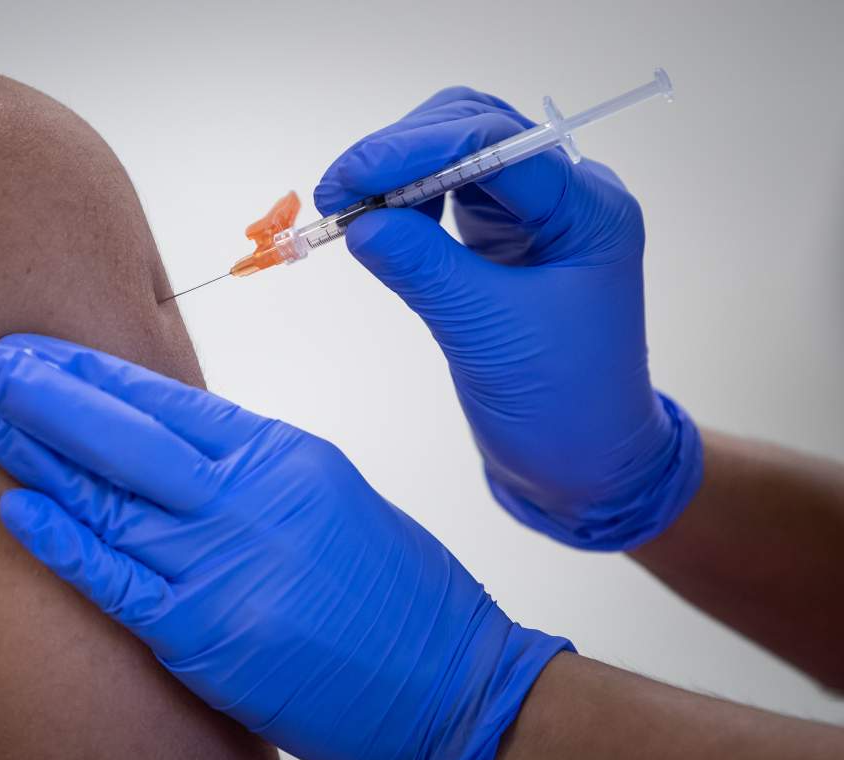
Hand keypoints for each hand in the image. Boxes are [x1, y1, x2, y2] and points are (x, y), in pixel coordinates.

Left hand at [0, 335, 569, 759]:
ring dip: (36, 454)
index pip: (167, 400)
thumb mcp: (329, 494)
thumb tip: (173, 446)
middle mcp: (248, 500)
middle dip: (47, 394)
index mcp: (281, 457)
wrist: (452, 686)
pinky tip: (16, 508)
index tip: (40, 349)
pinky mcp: (206, 638)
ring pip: (109, 498)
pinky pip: (118, 582)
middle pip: (125, 435)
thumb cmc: (402, 594)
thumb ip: (250, 468)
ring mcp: (225, 567)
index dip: (93, 372)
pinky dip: (63, 543)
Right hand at [314, 87, 701, 549]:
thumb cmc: (560, 407)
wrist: (585, 465)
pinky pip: (450, 196)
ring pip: (459, 154)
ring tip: (350, 209)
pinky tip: (380, 224)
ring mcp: (536, 217)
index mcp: (587, 211)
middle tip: (336, 193)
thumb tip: (359, 222)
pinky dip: (407, 201)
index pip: (494, 144)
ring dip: (400, 170)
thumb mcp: (486, 336)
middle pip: (474, 129)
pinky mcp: (506, 242)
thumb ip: (424, 269)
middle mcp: (567, 198)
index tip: (343, 182)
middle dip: (400, 152)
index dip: (410, 151)